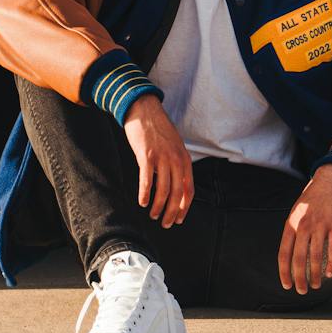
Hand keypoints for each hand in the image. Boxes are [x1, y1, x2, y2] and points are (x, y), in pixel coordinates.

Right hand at [121, 95, 193, 227]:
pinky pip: (147, 180)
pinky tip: (142, 202)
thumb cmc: (158, 129)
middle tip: (166, 223)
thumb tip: (175, 185)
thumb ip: (176, 164)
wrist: (144, 109)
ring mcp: (161, 157)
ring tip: (153, 215)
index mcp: (184, 159)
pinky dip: (145, 194)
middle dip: (172, 212)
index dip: (184, 207)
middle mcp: (175, 159)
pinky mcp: (146, 155)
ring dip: (158, 206)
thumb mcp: (174, 146)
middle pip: (177, 193)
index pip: (188, 190)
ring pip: (162, 189)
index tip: (178, 219)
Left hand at [278, 164, 331, 292]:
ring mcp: (320, 225)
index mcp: (291, 223)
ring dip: (315, 274)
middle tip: (302, 291)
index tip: (287, 285)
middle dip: (299, 278)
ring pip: (315, 256)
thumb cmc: (313, 198)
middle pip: (298, 258)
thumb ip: (293, 230)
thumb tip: (290, 253)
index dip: (284, 272)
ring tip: (315, 285)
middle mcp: (303, 225)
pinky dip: (331, 263)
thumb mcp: (296, 211)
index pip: (283, 253)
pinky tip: (329, 273)